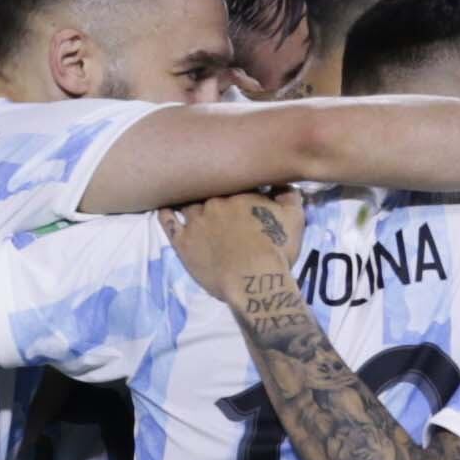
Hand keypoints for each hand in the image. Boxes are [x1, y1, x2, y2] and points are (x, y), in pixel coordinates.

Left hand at [162, 189, 306, 294]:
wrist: (255, 282)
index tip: (237, 187)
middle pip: (208, 187)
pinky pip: (168, 221)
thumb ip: (288, 195)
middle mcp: (214, 201)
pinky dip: (166, 212)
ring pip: (187, 201)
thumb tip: (282, 182)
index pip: (234, 178)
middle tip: (210, 189)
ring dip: (187, 197)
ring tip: (185, 195)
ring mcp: (196, 221)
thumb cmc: (277, 250)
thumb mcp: (294, 218)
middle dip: (210, 187)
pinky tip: (165, 207)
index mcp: (240, 192)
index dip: (236, 181)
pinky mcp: (183, 241)